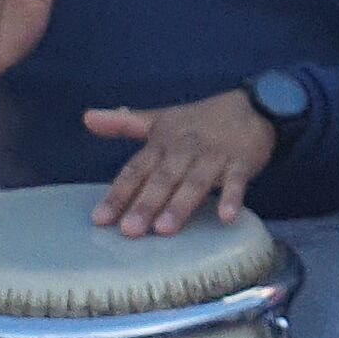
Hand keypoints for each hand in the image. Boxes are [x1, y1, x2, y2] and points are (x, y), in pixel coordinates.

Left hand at [83, 89, 279, 236]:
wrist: (252, 106)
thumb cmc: (199, 121)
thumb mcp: (160, 119)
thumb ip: (124, 123)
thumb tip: (86, 118)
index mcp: (162, 142)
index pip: (136, 169)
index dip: (118, 193)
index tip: (100, 219)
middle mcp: (185, 149)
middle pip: (163, 178)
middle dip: (146, 203)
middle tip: (130, 231)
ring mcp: (214, 156)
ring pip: (195, 182)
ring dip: (181, 204)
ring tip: (165, 229)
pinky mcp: (242, 162)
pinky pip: (237, 181)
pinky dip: (233, 197)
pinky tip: (226, 217)